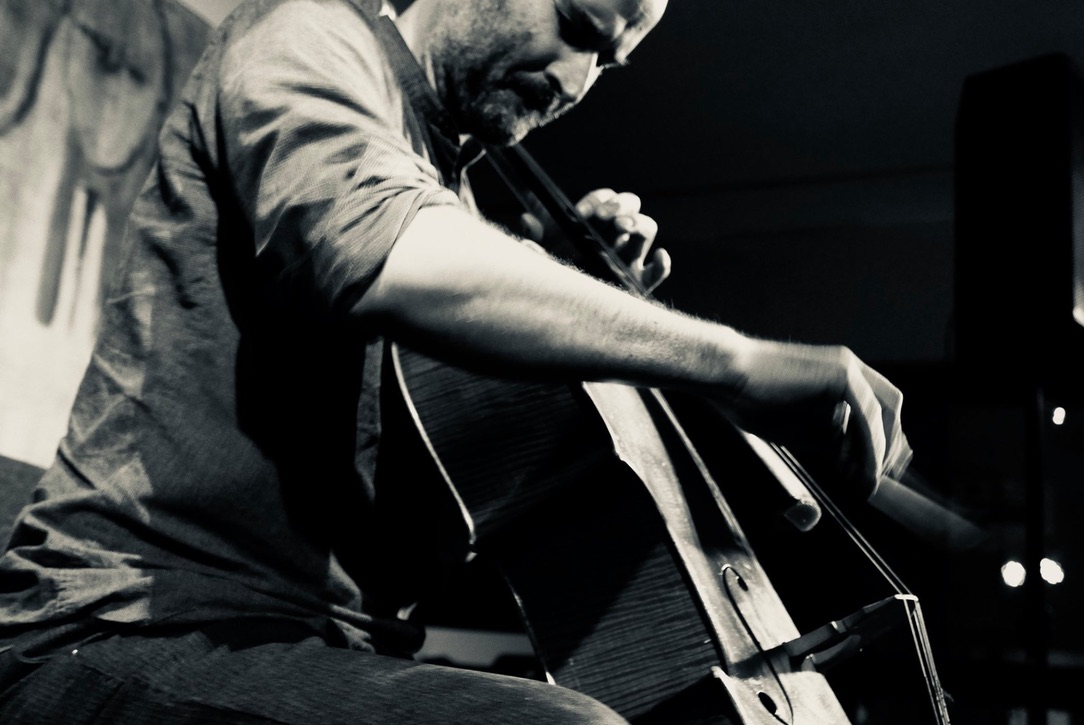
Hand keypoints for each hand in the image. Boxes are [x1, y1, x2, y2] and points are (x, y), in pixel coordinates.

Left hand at [519, 188, 670, 292]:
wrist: (567, 319)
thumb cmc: (554, 281)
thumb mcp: (541, 259)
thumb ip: (535, 239)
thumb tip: (527, 219)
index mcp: (593, 225)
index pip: (603, 200)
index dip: (597, 200)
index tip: (583, 213)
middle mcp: (615, 237)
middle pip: (631, 205)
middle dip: (622, 204)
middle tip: (606, 216)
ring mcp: (630, 259)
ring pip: (648, 229)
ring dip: (640, 223)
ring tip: (624, 228)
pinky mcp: (641, 283)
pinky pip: (659, 271)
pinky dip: (662, 263)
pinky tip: (658, 257)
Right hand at [720, 339, 912, 499]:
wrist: (728, 375)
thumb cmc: (751, 398)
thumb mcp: (797, 427)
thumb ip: (826, 439)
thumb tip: (850, 461)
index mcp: (838, 375)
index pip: (878, 407)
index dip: (885, 439)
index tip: (880, 470)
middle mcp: (849, 368)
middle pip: (891, 407)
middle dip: (891, 446)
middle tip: (881, 479)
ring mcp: (847, 368)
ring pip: (883, 413)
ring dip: (881, 451)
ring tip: (869, 481)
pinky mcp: (841, 375)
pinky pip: (868, 416)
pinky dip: (871, 445)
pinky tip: (863, 468)